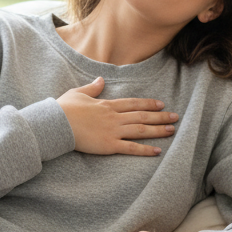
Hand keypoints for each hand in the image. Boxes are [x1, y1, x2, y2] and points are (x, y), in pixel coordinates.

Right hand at [57, 77, 177, 156]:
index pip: (133, 103)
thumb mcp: (78, 93)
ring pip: (141, 130)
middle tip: (175, 117)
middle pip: (142, 116)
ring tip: (172, 130)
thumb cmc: (64, 109)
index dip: (148, 103)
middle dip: (160, 116)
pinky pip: (131, 148)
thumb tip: (101, 80)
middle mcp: (114, 117)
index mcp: (107, 104)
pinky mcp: (109, 145)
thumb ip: (92, 87)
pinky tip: (157, 151)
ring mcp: (113, 131)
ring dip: (158, 130)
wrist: (56, 124)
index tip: (161, 104)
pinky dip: (145, 150)